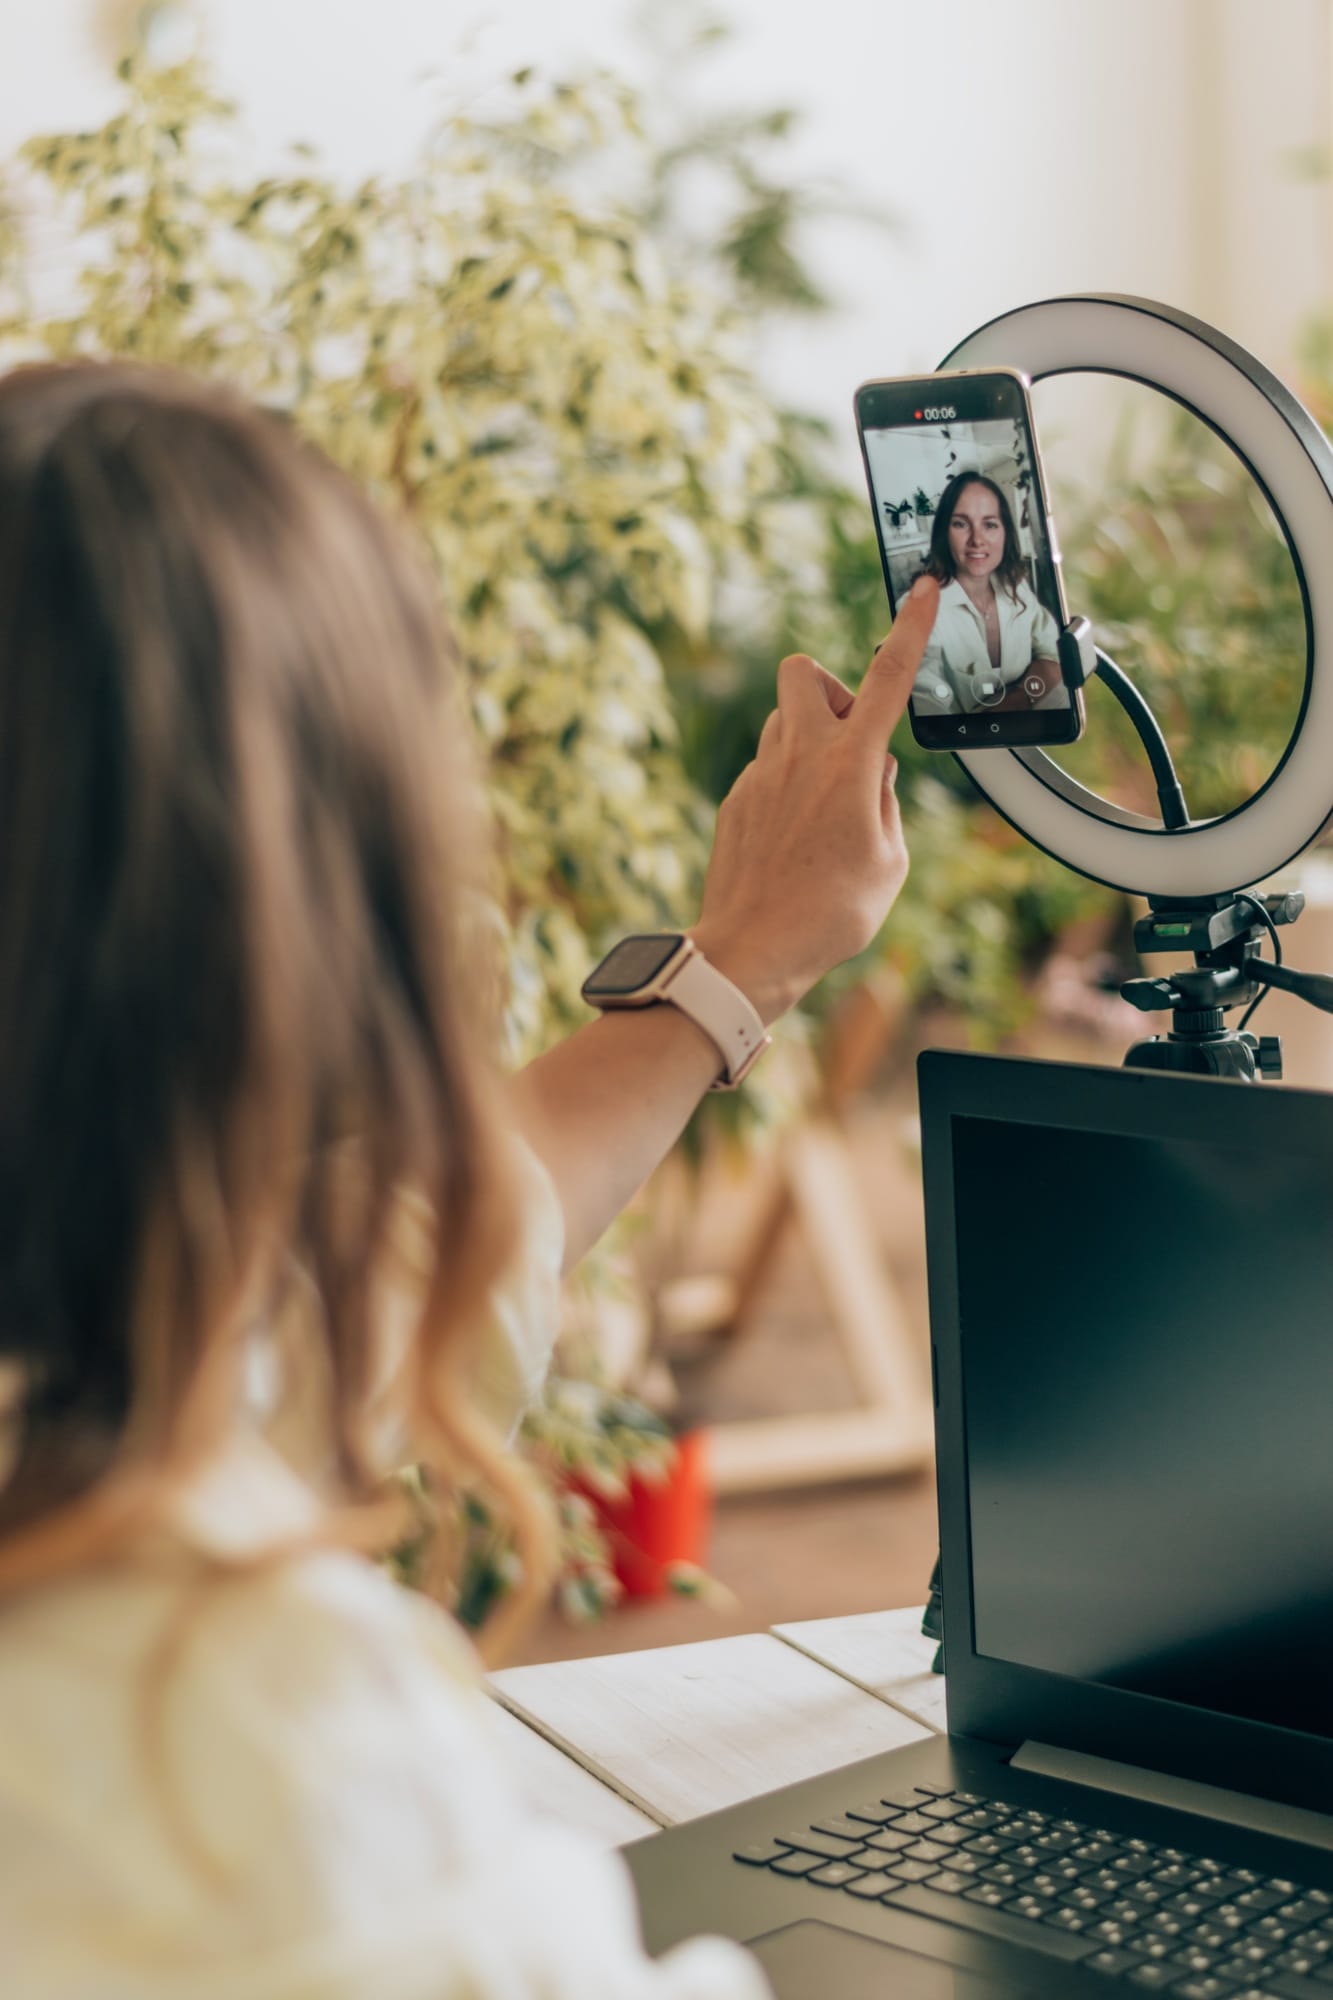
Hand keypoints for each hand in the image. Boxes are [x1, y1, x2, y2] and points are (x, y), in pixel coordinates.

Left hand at [689, 576, 938, 1022]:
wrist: (751, 949)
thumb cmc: (828, 914)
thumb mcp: (889, 862)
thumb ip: (886, 803)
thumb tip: (873, 772)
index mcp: (849, 764)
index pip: (888, 677)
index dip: (909, 627)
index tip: (921, 588)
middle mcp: (799, 755)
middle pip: (803, 672)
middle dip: (831, 686)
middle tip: (850, 736)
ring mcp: (760, 775)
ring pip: (782, 720)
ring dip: (809, 737)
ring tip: (827, 799)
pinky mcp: (735, 800)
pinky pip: (766, 769)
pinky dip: (787, 784)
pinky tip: (795, 838)